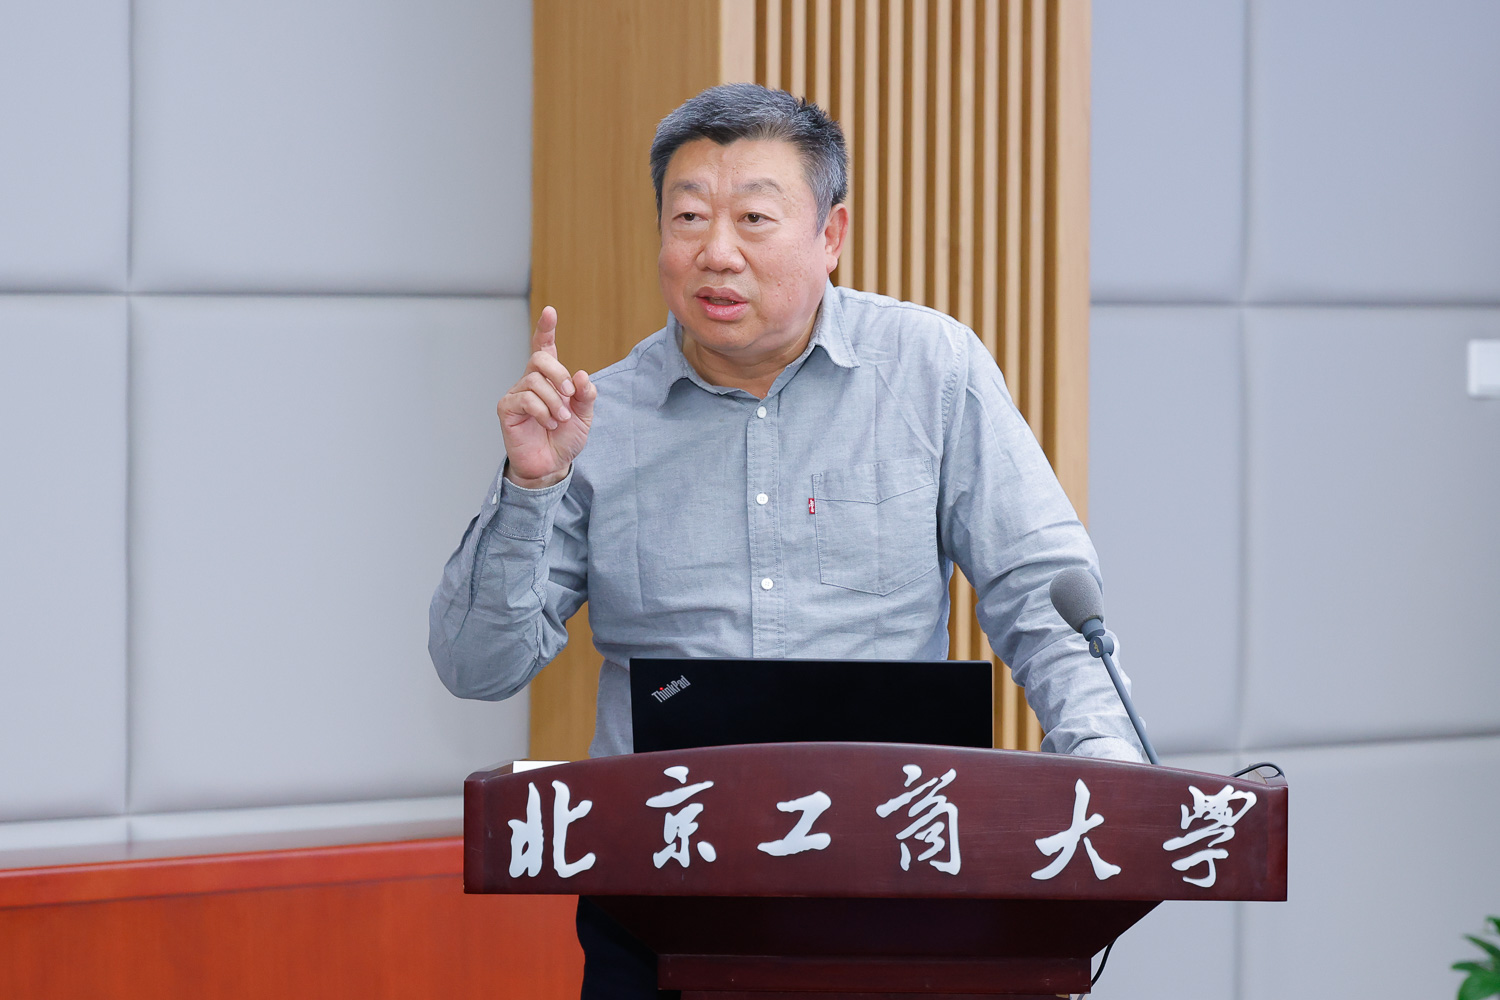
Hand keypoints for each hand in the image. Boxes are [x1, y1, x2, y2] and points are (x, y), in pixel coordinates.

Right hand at [498, 306, 596, 488]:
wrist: (552, 465)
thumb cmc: (565, 438)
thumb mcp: (584, 416)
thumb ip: (585, 395)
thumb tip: (582, 375)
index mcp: (549, 379)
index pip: (545, 347)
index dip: (546, 329)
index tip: (550, 312)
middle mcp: (530, 381)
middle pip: (540, 358)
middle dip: (559, 374)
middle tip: (570, 395)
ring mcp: (516, 394)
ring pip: (535, 381)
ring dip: (554, 401)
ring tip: (562, 418)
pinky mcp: (507, 409)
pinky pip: (526, 399)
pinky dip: (543, 411)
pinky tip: (549, 423)